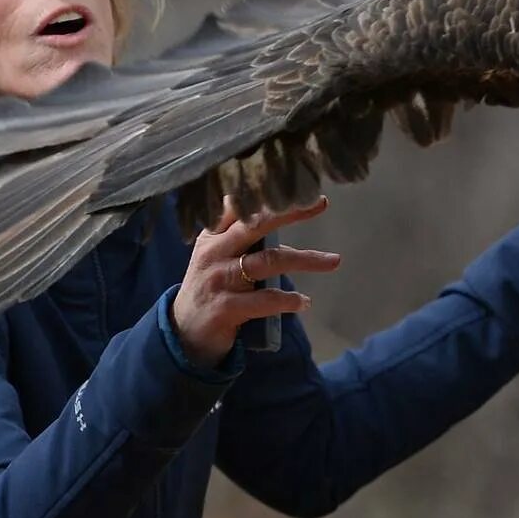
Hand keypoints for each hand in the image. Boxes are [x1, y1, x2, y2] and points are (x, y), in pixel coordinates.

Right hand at [171, 196, 340, 369]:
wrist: (184, 333)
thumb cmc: (211, 289)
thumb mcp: (216, 256)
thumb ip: (240, 235)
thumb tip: (280, 214)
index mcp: (213, 235)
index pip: (238, 204)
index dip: (266, 192)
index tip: (297, 184)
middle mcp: (214, 252)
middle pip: (256, 224)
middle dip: (291, 212)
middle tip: (320, 203)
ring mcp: (219, 279)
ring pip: (269, 261)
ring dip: (306, 260)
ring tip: (333, 261)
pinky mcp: (225, 307)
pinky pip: (265, 300)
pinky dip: (289, 299)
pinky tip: (304, 301)